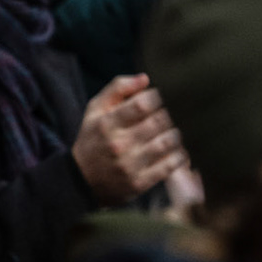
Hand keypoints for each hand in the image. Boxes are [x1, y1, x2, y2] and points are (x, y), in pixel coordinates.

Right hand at [71, 74, 187, 206]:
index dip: (157, 98)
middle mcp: (118, 144)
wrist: (82, 179)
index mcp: (107, 123)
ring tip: (175, 130)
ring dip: (176, 134)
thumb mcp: (96, 109)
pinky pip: (168, 166)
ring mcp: (129, 165)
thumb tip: (145, 79)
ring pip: (166, 143)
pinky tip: (178, 150)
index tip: (161, 98)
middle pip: (158, 123)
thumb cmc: (94, 137)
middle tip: (175, 113)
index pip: (141, 105)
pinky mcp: (139, 182)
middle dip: (170, 115)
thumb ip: (118, 88)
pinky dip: (178, 156)